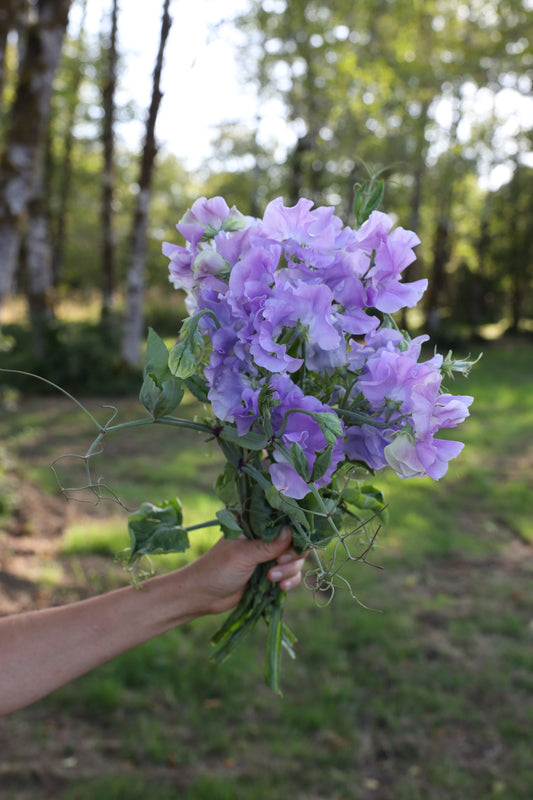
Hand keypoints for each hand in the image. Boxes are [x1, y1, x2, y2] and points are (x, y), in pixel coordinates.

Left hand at [181, 526, 306, 615]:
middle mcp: (264, 538)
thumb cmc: (217, 570)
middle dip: (292, 555)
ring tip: (272, 579)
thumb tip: (290, 531)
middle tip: (279, 564)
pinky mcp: (271, 573)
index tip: (290, 547)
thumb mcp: (242, 555)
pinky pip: (291, 574)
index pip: (283, 521)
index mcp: (255, 525)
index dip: (293, 532)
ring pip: (295, 559)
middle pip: (294, 541)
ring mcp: (269, 556)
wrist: (202, 596)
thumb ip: (268, 545)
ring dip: (289, 570)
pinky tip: (280, 587)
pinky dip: (290, 580)